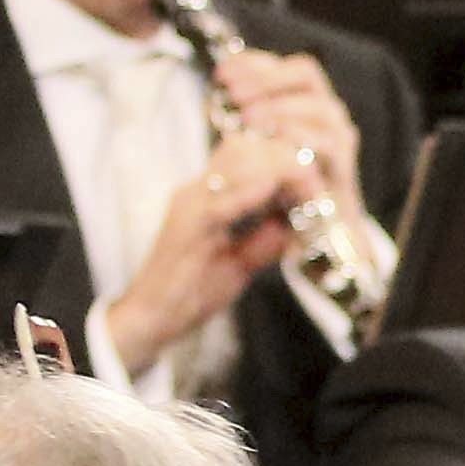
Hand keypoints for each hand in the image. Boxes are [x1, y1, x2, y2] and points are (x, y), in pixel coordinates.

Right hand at [102, 130, 316, 358]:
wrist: (148, 318)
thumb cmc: (190, 293)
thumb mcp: (239, 264)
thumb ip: (264, 242)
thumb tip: (291, 227)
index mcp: (206, 196)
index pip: (245, 153)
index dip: (283, 157)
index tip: (313, 178)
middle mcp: (196, 191)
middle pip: (243, 146)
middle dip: (285, 155)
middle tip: (315, 180)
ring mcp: (189, 205)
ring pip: (234, 162)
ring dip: (276, 167)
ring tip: (305, 185)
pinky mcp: (185, 227)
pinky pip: (220, 201)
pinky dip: (249, 191)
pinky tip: (273, 188)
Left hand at [213, 47, 364, 222]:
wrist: (319, 228)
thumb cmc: (286, 185)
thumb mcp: (262, 146)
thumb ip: (250, 118)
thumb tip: (222, 92)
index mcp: (308, 101)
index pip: (285, 66)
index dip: (254, 63)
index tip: (223, 74)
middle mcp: (327, 111)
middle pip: (305, 72)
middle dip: (266, 79)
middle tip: (234, 94)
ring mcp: (339, 136)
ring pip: (317, 105)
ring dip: (279, 107)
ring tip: (247, 118)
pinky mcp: (344, 165)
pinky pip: (327, 143)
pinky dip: (298, 137)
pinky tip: (272, 139)